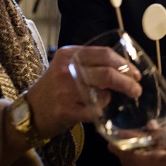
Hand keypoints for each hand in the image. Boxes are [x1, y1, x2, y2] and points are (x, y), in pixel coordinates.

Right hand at [24, 45, 142, 139]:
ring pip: (104, 92)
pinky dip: (103, 110)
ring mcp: (66, 90)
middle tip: (136, 89)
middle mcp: (68, 69)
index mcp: (70, 54)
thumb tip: (123, 67)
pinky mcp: (67, 110)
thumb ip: (89, 63)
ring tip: (121, 99)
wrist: (29, 111)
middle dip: (128, 81)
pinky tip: (101, 110)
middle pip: (108, 73)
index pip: (105, 54)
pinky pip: (95, 110)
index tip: (135, 73)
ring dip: (116, 96)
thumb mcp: (67, 66)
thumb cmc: (54, 87)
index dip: (124, 64)